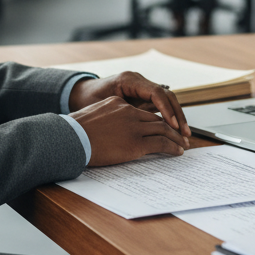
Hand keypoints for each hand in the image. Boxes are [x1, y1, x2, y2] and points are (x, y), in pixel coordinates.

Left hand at [68, 71, 190, 140]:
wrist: (80, 94)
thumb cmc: (88, 101)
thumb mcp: (105, 106)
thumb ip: (124, 113)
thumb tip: (144, 125)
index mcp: (130, 80)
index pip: (156, 92)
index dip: (167, 110)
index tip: (173, 126)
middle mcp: (139, 81)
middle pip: (166, 96)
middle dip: (177, 115)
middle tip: (184, 133)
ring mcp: (142, 88)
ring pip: (166, 101)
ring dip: (176, 117)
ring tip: (183, 135)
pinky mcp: (142, 97)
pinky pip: (160, 106)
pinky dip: (167, 118)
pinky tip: (173, 132)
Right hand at [71, 96, 187, 166]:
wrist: (70, 139)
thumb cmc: (75, 133)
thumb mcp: (92, 118)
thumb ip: (106, 120)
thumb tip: (109, 132)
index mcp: (118, 103)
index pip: (143, 111)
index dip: (156, 120)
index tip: (163, 126)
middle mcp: (128, 111)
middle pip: (157, 118)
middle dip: (171, 127)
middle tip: (181, 136)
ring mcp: (134, 126)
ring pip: (163, 129)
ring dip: (176, 138)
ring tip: (183, 145)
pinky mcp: (137, 142)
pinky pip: (161, 143)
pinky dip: (172, 147)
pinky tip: (177, 152)